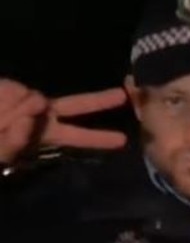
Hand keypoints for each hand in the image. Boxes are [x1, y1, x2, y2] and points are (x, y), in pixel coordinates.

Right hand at [0, 79, 127, 164]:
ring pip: (41, 102)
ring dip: (26, 112)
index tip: (123, 142)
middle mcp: (46, 116)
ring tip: (5, 121)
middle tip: (124, 96)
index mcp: (48, 135)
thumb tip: (36, 106)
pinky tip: (2, 109)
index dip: (99, 139)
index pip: (78, 137)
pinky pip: (22, 96)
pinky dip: (10, 104)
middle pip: (78, 104)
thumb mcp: (2, 153)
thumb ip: (16, 140)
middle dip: (100, 100)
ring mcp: (32, 101)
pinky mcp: (16, 89)